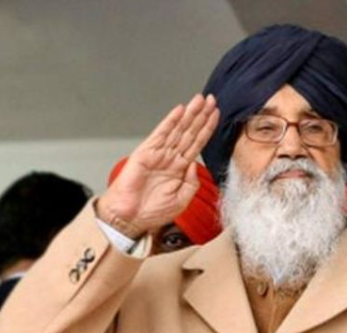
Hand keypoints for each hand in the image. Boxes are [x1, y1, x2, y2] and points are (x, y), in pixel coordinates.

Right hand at [97, 94, 219, 237]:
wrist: (130, 219)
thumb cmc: (152, 212)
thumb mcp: (181, 200)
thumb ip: (192, 183)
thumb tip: (196, 164)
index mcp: (180, 168)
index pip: (197, 143)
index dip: (207, 128)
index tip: (216, 114)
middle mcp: (170, 158)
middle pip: (189, 132)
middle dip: (201, 115)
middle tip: (211, 99)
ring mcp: (158, 154)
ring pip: (178, 130)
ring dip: (189, 114)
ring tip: (200, 100)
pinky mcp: (145, 153)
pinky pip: (160, 134)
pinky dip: (170, 121)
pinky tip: (179, 111)